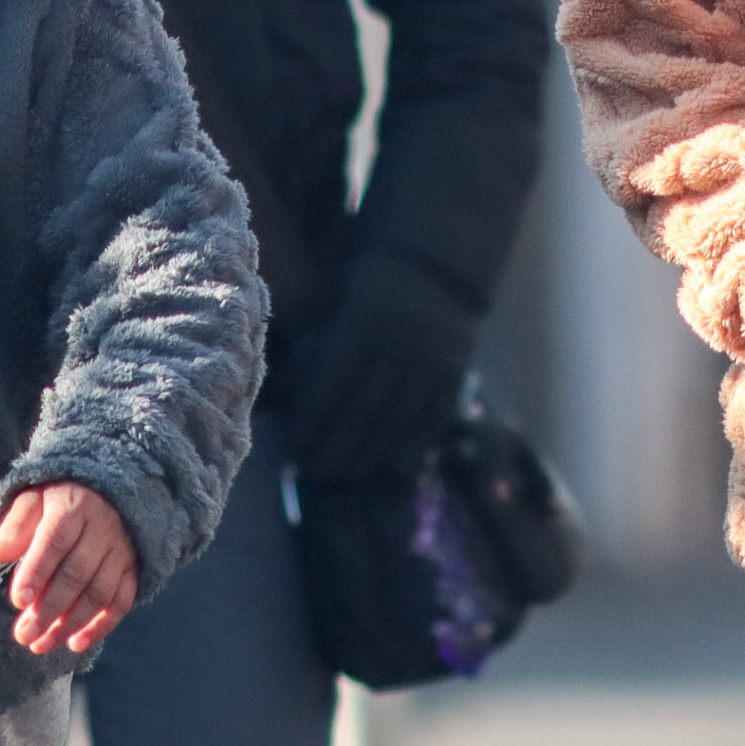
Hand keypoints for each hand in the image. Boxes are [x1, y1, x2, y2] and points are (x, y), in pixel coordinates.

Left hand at [0, 481, 136, 654]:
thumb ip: (16, 525)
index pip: (54, 541)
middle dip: (49, 609)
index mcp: (74, 507)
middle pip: (77, 573)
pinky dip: (101, 625)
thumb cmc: (60, 500)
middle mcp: (102, 528)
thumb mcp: (35, 498)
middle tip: (24, 635)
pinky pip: (122, 600)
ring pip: (99, 592)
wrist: (111, 489)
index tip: (18, 601)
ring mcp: (122, 550)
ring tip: (42, 645)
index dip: (36, 572)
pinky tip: (76, 643)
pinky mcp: (134, 567)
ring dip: (71, 623)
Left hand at [290, 260, 479, 482]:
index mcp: (365, 320)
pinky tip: (392, 469)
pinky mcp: (456, 374)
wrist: (432, 268)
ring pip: (397, 420)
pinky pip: (432, 420)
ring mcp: (435, 360)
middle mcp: (404, 342)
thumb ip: (315, 348)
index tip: (296, 448)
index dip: (313, 420)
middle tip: (315, 473)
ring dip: (370, 455)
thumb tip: (288, 400)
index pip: (333, 383)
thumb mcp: (336, 304)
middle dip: (337, 447)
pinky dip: (413, 448)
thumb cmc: (366, 288)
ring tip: (346, 477)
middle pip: (364, 409)